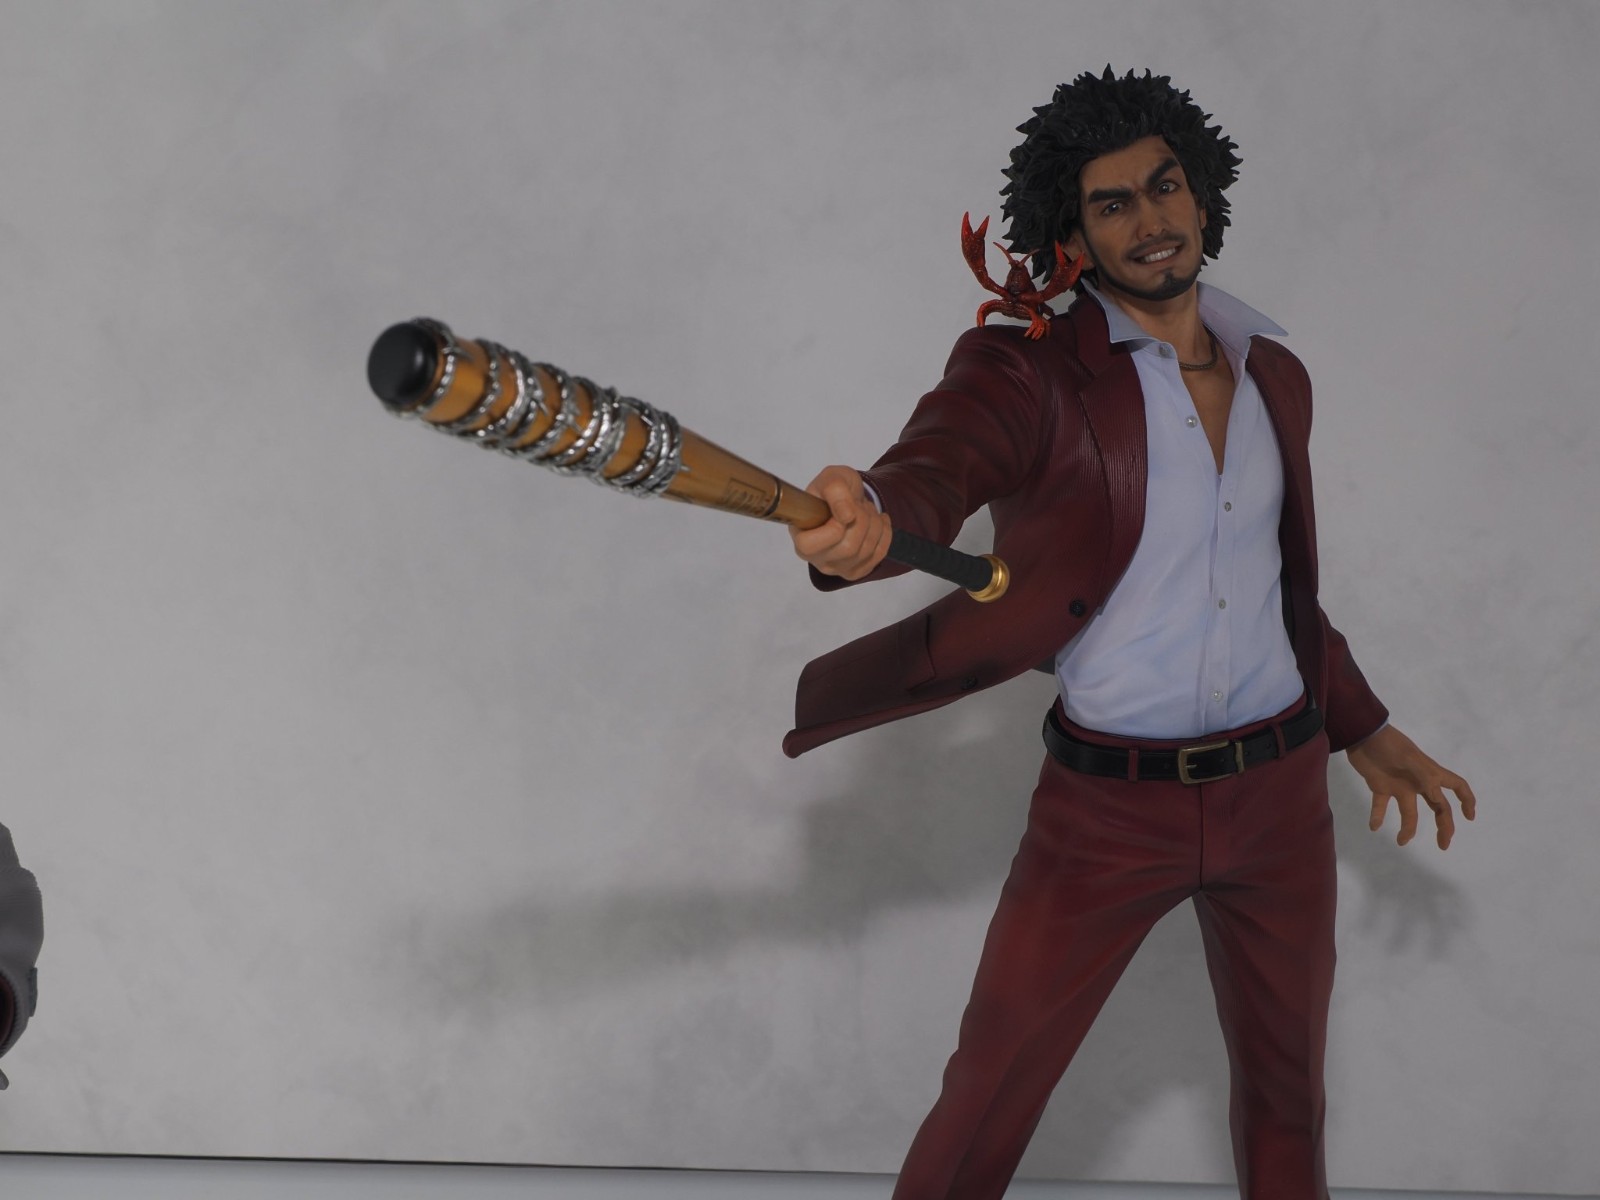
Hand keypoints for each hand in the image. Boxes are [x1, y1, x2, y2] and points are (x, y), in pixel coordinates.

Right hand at [789, 465, 892, 580]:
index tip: (844, 509)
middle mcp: (816, 559)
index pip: (811, 546)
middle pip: (847, 549)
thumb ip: (835, 490)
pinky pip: (879, 555)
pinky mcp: (856, 571)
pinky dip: (885, 533)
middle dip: (862, 521)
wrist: (848, 499)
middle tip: (859, 505)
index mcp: (801, 538)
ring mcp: (837, 568)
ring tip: (867, 510)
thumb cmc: (833, 490)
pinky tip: (878, 521)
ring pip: (866, 552)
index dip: (834, 526)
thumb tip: (847, 516)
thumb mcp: (831, 477)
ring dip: (875, 524)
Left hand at [1347, 724, 1476, 849]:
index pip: (1456, 786)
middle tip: (1443, 845)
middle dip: (1444, 825)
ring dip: (1408, 828)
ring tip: (1401, 841)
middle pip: (1438, 807)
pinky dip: (1377, 817)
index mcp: (1429, 773)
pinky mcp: (1380, 786)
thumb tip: (1438, 799)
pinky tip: (1374, 826)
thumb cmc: (1389, 744)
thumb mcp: (1408, 758)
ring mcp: (1399, 786)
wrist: (1360, 734)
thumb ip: (1424, 776)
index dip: (1467, 800)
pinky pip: (1380, 806)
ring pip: (1409, 812)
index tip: (1469, 818)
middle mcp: (1418, 782)